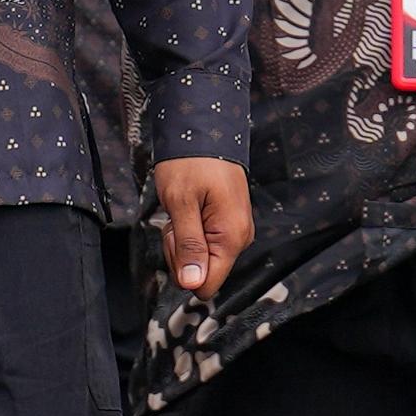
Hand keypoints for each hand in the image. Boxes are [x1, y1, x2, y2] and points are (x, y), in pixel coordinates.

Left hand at [154, 157, 253, 298]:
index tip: (177, 240)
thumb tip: (193, 283)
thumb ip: (188, 246)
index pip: (207, 286)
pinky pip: (203, 242)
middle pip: (201, 273)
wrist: (206, 130)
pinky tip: (188, 208)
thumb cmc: (192, 161)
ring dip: (182, 239)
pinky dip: (188, 230)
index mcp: (232, 236)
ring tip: (183, 209)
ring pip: (199, 258)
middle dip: (180, 252)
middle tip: (177, 219)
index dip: (183, 270)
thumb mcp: (181, 203)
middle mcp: (239, 237)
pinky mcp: (227, 224)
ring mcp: (234, 230)